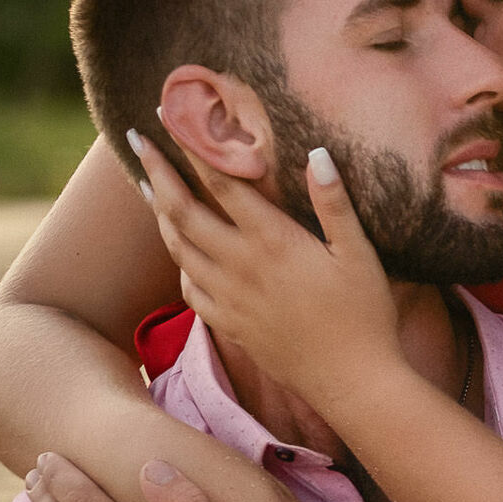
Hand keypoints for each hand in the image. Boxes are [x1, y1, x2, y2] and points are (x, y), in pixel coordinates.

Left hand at [131, 130, 402, 404]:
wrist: (352, 381)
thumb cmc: (365, 314)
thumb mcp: (359, 253)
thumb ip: (334, 203)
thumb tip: (316, 154)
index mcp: (273, 240)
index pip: (221, 184)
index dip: (192, 149)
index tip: (168, 120)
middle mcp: (241, 266)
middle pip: (183, 211)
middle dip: (157, 173)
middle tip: (137, 143)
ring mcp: (231, 298)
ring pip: (179, 248)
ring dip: (159, 214)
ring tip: (148, 189)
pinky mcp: (231, 325)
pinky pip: (191, 289)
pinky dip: (179, 263)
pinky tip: (181, 253)